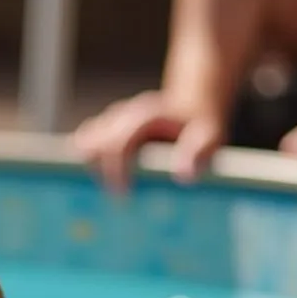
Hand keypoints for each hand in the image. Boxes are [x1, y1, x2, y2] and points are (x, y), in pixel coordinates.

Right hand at [73, 90, 224, 193]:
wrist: (193, 102)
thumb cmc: (200, 126)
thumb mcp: (210, 137)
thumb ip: (199, 153)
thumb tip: (182, 176)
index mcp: (146, 116)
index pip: (117, 145)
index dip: (116, 172)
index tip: (125, 195)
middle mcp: (124, 114)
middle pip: (94, 144)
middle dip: (102, 173)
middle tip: (120, 195)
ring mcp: (112, 118)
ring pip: (86, 141)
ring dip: (94, 167)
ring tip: (115, 184)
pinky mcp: (105, 126)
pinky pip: (86, 142)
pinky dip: (92, 161)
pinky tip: (107, 177)